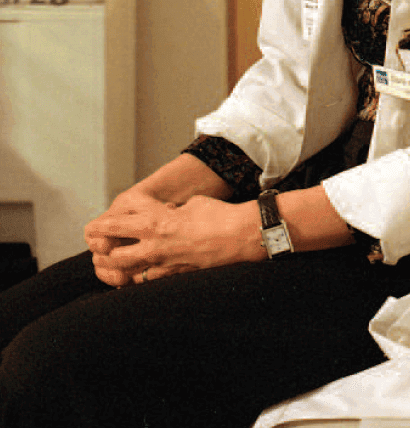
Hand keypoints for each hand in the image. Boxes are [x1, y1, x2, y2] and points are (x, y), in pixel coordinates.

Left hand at [85, 194, 261, 286]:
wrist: (239, 236)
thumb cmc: (219, 214)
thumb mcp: (192, 203)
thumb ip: (173, 211)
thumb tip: (168, 214)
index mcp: (157, 219)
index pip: (118, 220)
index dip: (103, 222)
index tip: (96, 224)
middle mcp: (154, 242)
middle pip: (112, 247)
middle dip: (99, 245)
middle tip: (94, 243)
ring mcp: (162, 261)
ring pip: (124, 269)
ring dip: (113, 265)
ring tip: (109, 262)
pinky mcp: (174, 274)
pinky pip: (145, 280)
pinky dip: (137, 277)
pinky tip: (135, 274)